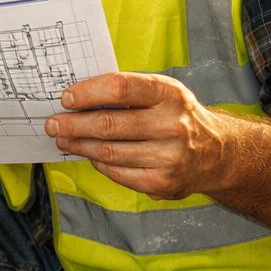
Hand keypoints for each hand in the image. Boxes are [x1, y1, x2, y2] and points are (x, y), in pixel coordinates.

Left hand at [44, 72, 232, 200]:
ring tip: (63, 139)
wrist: (217, 153)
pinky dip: (99, 163)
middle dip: (73, 124)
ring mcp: (169, 157)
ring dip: (79, 145)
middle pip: (108, 125)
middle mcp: (172, 125)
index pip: (120, 88)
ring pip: (109, 152)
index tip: (66, 98)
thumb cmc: (178, 116)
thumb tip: (77, 97)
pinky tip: (90, 154)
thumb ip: (127, 92)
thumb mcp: (163, 92)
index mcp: (170, 95)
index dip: (88, 93)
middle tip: (53, 123)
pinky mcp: (163, 183)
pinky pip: (118, 173)